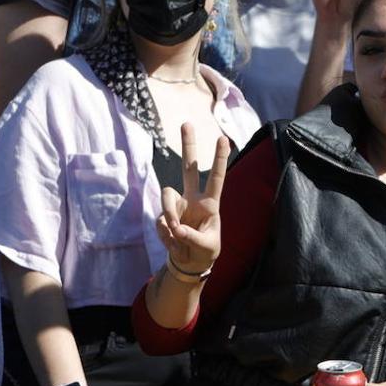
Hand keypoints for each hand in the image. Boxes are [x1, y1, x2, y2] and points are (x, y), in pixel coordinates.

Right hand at [155, 123, 229, 275]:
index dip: (219, 159)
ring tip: (179, 236)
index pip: (216, 177)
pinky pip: (160, 221)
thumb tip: (176, 227)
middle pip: (188, 167)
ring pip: (167, 197)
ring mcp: (176, 206)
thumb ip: (193, 237)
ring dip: (170, 216)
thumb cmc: (205, 252)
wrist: (189, 262)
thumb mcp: (206, 247)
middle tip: (187, 123)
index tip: (224, 138)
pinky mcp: (163, 217)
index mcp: (210, 203)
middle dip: (188, 146)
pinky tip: (174, 243)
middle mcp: (192, 198)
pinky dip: (166, 236)